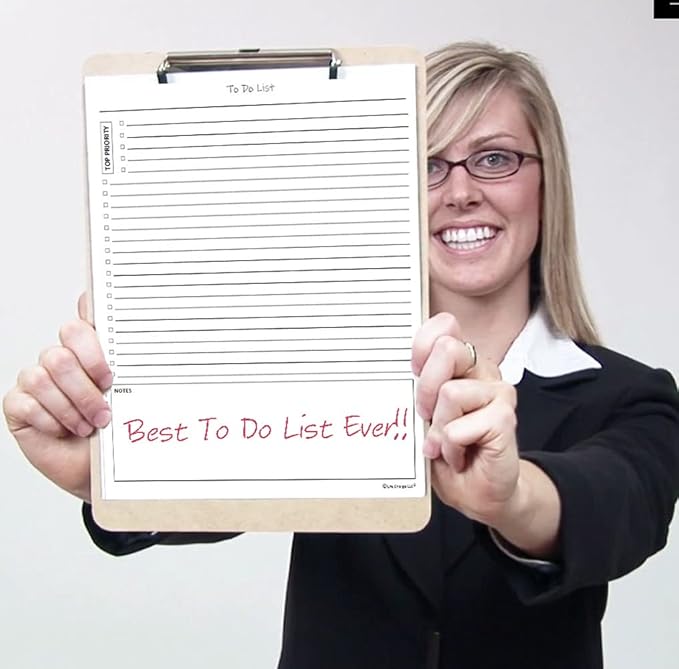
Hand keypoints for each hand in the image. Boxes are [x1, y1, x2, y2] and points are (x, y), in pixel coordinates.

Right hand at [3, 293, 111, 500]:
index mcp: (88, 350)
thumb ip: (125, 371)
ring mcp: (36, 379)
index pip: (82, 322)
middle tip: (104, 409)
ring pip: (44, 376)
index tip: (108, 366)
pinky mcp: (18, 403)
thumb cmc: (111, 431)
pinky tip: (64, 430)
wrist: (96, 468)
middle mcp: (60, 359)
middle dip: (86, 387)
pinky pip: (27, 402)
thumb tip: (135, 351)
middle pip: (61, 353)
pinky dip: (51, 420)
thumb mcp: (126, 400)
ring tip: (89, 425)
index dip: (91, 334)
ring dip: (71, 407)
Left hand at [412, 313, 519, 526]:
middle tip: (427, 416)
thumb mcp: (423, 414)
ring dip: (438, 428)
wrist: (476, 490)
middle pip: (447, 349)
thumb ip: (418, 387)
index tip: (414, 373)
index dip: (423, 345)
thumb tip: (404, 371)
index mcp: (462, 363)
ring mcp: (498, 392)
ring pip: (450, 393)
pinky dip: (450, 448)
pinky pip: (459, 427)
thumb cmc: (448, 449)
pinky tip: (460, 455)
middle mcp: (482, 371)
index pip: (445, 325)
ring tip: (447, 443)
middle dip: (425, 388)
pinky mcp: (506, 418)